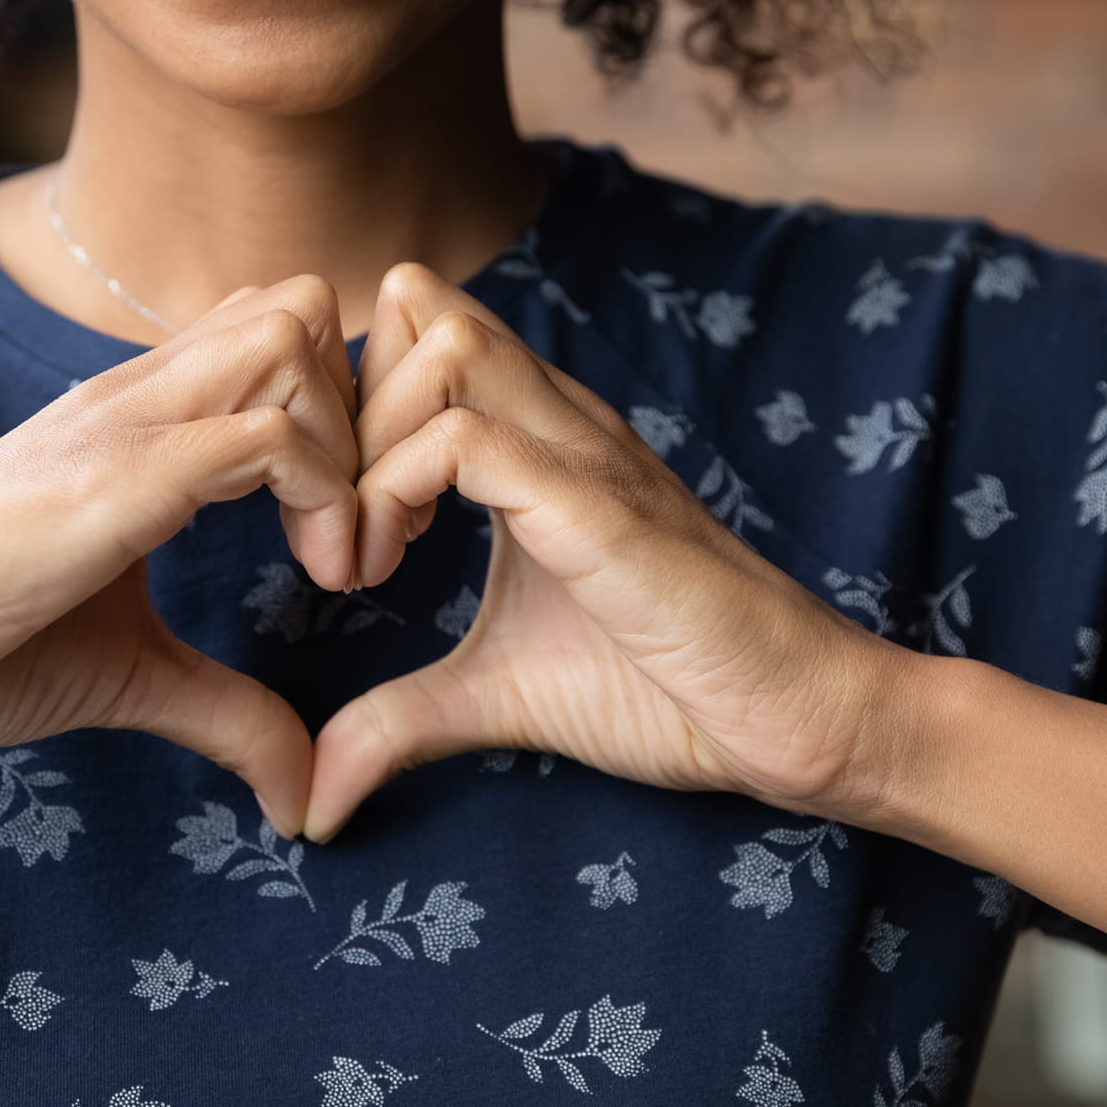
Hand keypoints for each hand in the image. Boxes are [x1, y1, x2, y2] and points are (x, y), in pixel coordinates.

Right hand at [0, 275, 360, 835]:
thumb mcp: (131, 675)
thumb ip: (226, 711)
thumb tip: (304, 791)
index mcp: (138, 420)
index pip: (277, 336)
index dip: (345, 421)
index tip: (352, 539)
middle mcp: (137, 395)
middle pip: (300, 304)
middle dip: (368, 410)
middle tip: (370, 530)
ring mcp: (124, 423)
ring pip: (294, 337)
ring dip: (352, 446)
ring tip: (343, 560)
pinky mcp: (116, 477)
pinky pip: (266, 432)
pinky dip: (326, 496)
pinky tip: (319, 578)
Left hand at [304, 264, 917, 840]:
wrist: (796, 717)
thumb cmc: (665, 690)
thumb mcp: (494, 696)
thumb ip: (396, 722)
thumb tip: (311, 799)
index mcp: (531, 438)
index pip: (408, 331)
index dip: (343, 412)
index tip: (333, 525)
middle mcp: (554, 419)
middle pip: (412, 307)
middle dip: (337, 412)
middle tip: (331, 533)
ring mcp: (579, 452)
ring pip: (436, 345)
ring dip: (364, 447)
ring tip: (363, 558)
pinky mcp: (596, 505)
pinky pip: (466, 439)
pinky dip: (393, 495)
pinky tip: (391, 572)